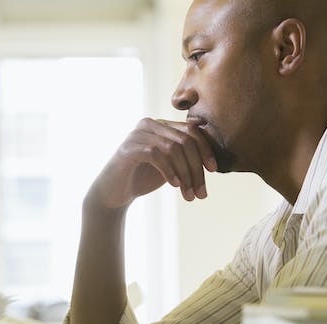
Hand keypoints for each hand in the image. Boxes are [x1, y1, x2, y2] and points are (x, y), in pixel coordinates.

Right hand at [88, 118, 217, 208]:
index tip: (213, 171)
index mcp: (161, 125)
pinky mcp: (128, 148)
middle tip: (201, 193)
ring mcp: (137, 134)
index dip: (206, 150)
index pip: (192, 131)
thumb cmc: (142, 179)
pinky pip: (156, 154)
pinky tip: (175, 186)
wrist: (113, 194)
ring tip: (189, 195)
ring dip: (186, 175)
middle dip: (196, 168)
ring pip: (173, 148)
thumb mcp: (170, 166)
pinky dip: (169, 171)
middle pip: (185, 140)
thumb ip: (186, 157)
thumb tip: (213, 159)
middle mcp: (149, 124)